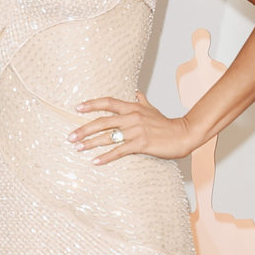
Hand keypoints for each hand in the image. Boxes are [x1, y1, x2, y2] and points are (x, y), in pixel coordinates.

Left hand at [69, 94, 193, 162]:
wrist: (183, 134)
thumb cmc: (166, 124)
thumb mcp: (152, 110)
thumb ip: (142, 101)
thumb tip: (137, 93)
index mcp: (133, 107)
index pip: (108, 102)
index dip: (91, 104)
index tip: (77, 108)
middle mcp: (132, 117)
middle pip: (102, 121)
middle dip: (84, 129)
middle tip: (70, 137)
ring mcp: (136, 131)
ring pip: (108, 137)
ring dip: (90, 143)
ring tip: (78, 148)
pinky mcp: (141, 144)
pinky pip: (119, 151)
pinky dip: (106, 157)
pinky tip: (95, 162)